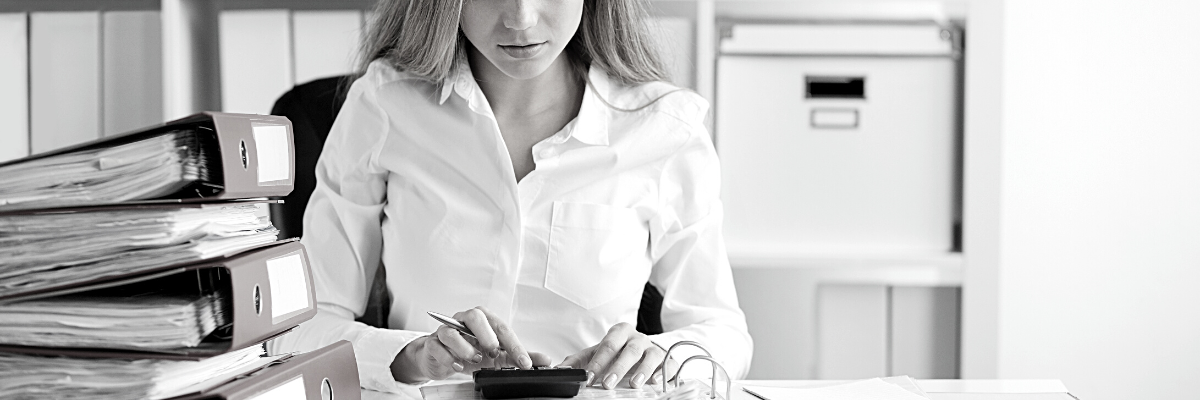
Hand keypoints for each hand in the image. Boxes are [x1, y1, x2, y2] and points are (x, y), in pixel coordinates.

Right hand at [390, 306, 551, 382]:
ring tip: (474, 359)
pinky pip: (438, 345)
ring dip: (466, 347)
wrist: (441, 358)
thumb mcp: (497, 356)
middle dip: (487, 335)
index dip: (515, 345)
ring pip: (453, 331)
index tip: (525, 362)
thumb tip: (544, 359)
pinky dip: (449, 357)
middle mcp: (464, 321)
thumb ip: (519, 356)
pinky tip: (457, 365)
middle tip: (493, 352)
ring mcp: (447, 330)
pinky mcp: (433, 342)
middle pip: (475, 316)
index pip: (502, 327)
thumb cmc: (470, 351)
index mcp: (484, 320)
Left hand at [557, 322, 677, 389]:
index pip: (608, 345)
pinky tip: (655, 381)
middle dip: (617, 367)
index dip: (598, 362)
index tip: (588, 377)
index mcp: (620, 332)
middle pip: (629, 350)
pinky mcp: (666, 359)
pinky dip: (663, 372)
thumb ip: (578, 361)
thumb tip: (559, 370)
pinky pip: (668, 364)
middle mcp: (638, 338)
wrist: (643, 349)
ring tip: (633, 385)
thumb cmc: (617, 352)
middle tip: (607, 383)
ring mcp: (653, 348)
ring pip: (650, 355)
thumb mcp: (596, 353)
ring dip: (642, 370)